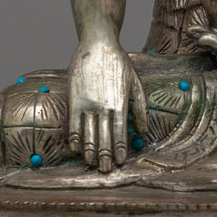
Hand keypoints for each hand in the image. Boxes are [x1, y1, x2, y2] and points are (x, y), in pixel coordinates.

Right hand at [66, 39, 147, 172]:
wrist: (97, 44)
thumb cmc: (120, 64)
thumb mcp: (136, 84)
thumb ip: (140, 109)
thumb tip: (143, 133)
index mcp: (120, 104)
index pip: (119, 134)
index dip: (119, 150)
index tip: (119, 163)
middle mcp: (103, 107)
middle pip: (103, 138)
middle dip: (104, 157)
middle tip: (104, 172)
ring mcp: (87, 104)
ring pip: (87, 134)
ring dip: (89, 151)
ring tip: (91, 164)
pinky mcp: (74, 99)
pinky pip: (73, 124)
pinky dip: (75, 138)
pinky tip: (77, 149)